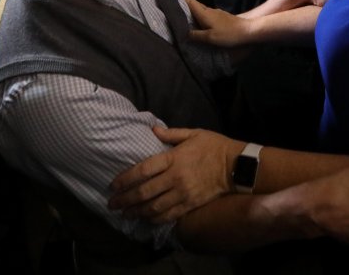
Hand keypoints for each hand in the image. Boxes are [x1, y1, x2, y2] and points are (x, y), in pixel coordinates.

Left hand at [108, 127, 242, 222]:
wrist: (236, 166)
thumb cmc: (214, 146)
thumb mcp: (194, 133)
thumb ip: (171, 133)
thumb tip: (152, 130)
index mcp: (173, 158)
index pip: (143, 170)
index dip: (125, 179)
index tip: (113, 185)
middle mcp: (175, 178)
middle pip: (144, 192)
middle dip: (125, 200)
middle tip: (112, 204)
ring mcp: (183, 193)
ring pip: (154, 207)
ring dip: (136, 212)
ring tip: (125, 214)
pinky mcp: (190, 204)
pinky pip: (169, 215)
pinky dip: (155, 219)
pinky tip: (146, 220)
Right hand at [188, 0, 256, 47]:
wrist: (247, 30)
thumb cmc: (228, 34)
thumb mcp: (210, 38)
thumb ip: (196, 35)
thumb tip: (182, 33)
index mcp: (204, 14)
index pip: (190, 2)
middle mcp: (209, 11)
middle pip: (194, 5)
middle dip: (183, 4)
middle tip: (172, 5)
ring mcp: (216, 13)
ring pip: (200, 10)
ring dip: (191, 11)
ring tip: (182, 15)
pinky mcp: (221, 17)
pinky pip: (206, 15)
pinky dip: (199, 16)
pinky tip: (198, 22)